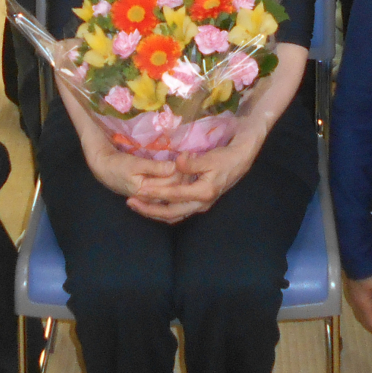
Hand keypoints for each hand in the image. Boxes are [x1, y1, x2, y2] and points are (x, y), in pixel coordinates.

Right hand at [80, 127, 181, 204]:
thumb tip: (174, 167)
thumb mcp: (135, 164)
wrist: (104, 169)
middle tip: (193, 154)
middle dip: (186, 171)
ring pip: (173, 188)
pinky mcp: (152, 193)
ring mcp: (153, 197)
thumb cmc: (118, 165)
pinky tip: (184, 171)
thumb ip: (155, 168)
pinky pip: (168, 188)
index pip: (172, 182)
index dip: (182, 168)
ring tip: (191, 159)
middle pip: (175, 186)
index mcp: (148, 192)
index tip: (190, 154)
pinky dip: (176, 179)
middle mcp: (152, 198)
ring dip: (183, 174)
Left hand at [128, 129, 265, 222]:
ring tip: (137, 205)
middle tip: (131, 202)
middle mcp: (201, 204)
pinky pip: (178, 211)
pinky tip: (153, 204)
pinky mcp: (198, 202)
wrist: (240, 160)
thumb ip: (191, 163)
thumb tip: (176, 162)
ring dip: (154, 212)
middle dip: (149, 210)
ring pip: (173, 215)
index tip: (140, 189)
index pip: (174, 196)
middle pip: (170, 213)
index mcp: (203, 193)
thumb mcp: (209, 158)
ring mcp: (200, 205)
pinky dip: (164, 209)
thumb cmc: (225, 157)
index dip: (156, 193)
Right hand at [347, 271, 371, 339]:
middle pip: (366, 320)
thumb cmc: (368, 273)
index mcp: (362, 305)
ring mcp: (354, 296)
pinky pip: (363, 306)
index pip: (371, 324)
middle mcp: (356, 304)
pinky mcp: (355, 290)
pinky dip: (371, 310)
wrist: (355, 257)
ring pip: (364, 314)